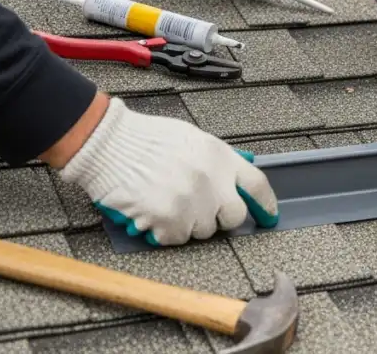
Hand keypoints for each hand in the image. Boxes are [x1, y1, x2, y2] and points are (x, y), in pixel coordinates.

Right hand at [57, 97, 278, 246]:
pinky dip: (165, 232)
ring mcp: (192, 202)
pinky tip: (153, 213)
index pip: (257, 186)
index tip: (269, 216)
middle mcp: (213, 181)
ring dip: (188, 224)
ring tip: (168, 203)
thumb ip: (216, 162)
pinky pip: (176, 239)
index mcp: (221, 157)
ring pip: (204, 231)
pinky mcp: (169, 219)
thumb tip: (231, 181)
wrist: (107, 143)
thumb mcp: (192, 140)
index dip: (266, 205)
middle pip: (234, 216)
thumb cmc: (144, 138)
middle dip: (220, 218)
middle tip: (201, 211)